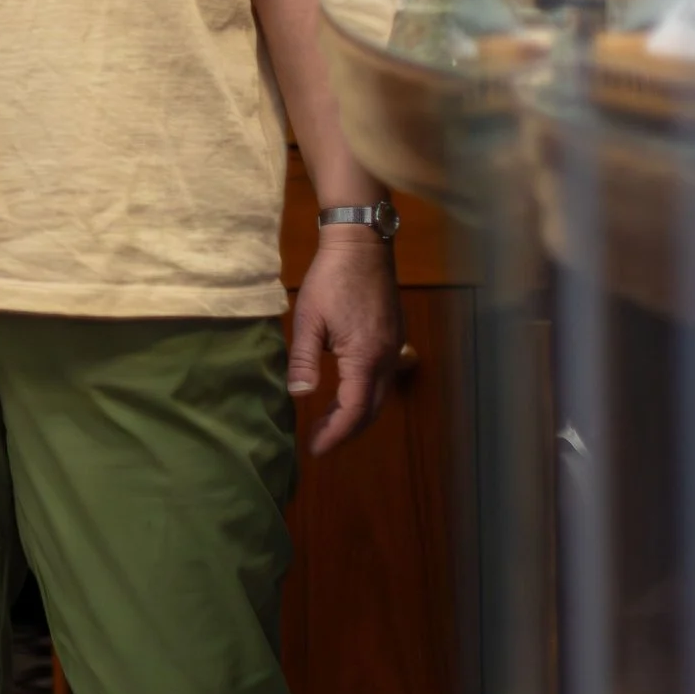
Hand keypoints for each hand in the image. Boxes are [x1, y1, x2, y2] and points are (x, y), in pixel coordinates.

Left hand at [287, 227, 400, 455]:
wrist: (362, 244)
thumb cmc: (331, 278)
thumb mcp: (308, 319)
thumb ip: (303, 359)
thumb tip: (299, 395)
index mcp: (365, 356)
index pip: (353, 411)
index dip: (334, 434)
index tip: (314, 449)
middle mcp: (387, 357)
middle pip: (371, 410)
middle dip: (346, 431)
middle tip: (319, 441)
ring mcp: (395, 347)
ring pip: (380, 395)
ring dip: (357, 414)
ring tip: (329, 423)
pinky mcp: (394, 336)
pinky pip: (384, 377)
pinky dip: (366, 394)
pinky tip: (347, 393)